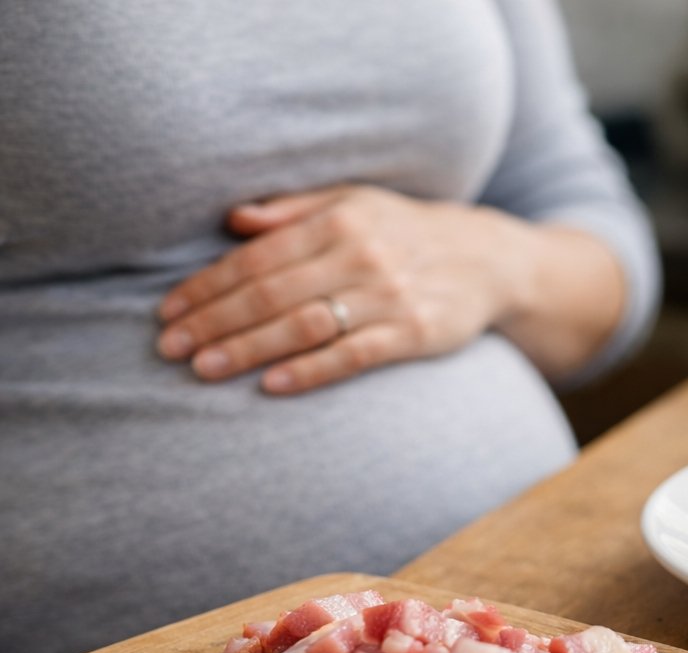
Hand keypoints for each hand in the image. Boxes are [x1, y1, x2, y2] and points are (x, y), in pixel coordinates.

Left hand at [158, 185, 528, 393]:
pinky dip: (311, 371)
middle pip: (272, 294)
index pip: (257, 257)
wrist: (489, 259)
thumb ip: (293, 211)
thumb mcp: (355, 203)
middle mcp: (362, 256)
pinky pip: (354, 356)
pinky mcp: (415, 334)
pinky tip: (273, 385)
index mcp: (340, 221)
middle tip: (172, 348)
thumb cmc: (406, 231)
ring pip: (305, 326)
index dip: (207, 286)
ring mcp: (390, 297)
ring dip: (250, 350)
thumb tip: (232, 219)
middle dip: (215, 322)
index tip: (169, 312)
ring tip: (206, 369)